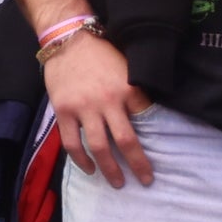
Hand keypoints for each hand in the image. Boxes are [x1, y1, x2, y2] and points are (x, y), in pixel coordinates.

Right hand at [41, 33, 152, 187]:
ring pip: (98, 147)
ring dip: (109, 169)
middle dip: (137, 165)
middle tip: (145, 180)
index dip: (153, 138)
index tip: (158, 154)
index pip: (146, 121)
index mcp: (127, 89)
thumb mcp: (127, 68)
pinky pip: (72, 143)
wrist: (68, 39)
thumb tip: (148, 117)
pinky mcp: (63, 111)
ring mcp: (83, 108)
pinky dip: (80, 160)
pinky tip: (89, 169)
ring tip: (116, 182)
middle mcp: (107, 101)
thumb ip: (135, 92)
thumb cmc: (101, 53)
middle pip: (125, 141)